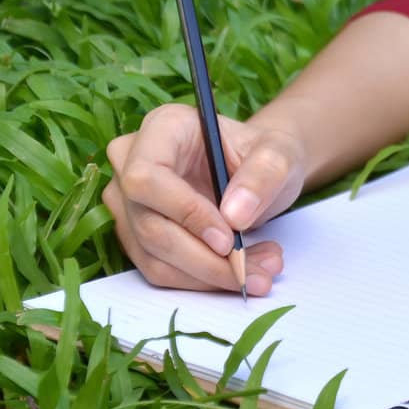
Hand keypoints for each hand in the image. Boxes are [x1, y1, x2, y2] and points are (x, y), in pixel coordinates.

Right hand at [103, 103, 303, 294]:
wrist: (261, 171)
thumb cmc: (264, 155)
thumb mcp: (279, 154)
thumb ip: (264, 174)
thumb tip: (234, 216)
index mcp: (162, 128)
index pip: (147, 177)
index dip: (185, 213)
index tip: (229, 239)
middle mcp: (132, 163)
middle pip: (149, 224)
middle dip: (205, 258)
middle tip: (256, 271)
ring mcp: (129, 202)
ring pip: (154, 256)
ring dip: (209, 275)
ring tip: (261, 272)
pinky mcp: (137, 234)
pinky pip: (161, 270)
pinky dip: (202, 280)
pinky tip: (242, 273)